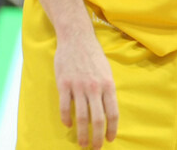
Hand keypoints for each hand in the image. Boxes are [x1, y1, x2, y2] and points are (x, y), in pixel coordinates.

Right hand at [54, 32, 118, 148]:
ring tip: (82, 143)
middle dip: (97, 137)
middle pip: (97, 119)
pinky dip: (66, 118)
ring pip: (81, 116)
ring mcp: (78, 86)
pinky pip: (65, 107)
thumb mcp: (106, 71)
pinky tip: (68, 124)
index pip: (112, 113)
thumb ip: (107, 90)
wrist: (77, 38)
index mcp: (108, 85)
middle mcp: (94, 87)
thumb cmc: (93, 55)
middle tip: (95, 148)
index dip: (112, 129)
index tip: (110, 139)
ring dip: (82, 133)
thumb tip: (108, 111)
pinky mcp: (64, 84)